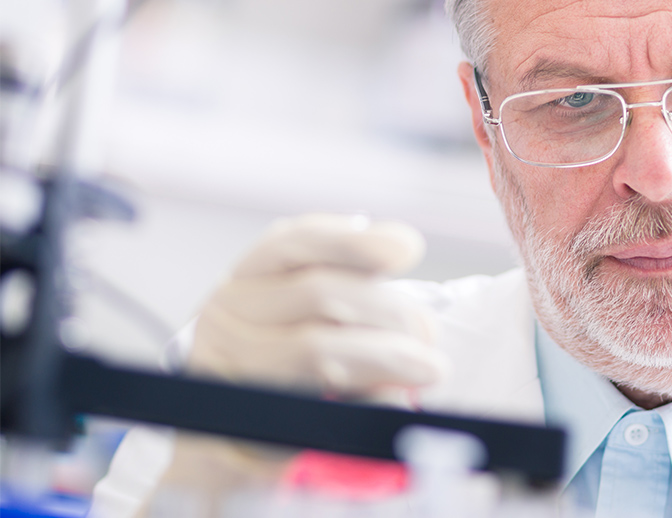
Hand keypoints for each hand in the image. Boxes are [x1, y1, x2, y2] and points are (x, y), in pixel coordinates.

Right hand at [144, 214, 448, 514]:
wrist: (225, 444)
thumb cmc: (282, 365)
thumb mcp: (306, 316)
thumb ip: (354, 294)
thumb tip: (417, 306)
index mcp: (249, 276)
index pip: (296, 242)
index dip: (352, 242)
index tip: (407, 248)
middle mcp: (228, 314)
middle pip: (317, 292)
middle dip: (389, 310)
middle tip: (429, 333)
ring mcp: (228, 370)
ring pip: (315, 348)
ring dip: (387, 355)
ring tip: (431, 368)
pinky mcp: (244, 426)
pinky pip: (316, 410)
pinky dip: (368, 402)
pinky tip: (395, 402)